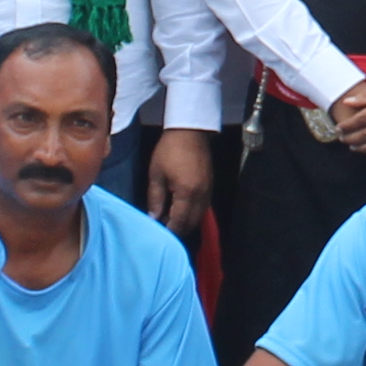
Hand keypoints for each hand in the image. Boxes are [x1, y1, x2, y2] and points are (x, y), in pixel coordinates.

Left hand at [142, 124, 213, 241]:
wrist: (190, 131)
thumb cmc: (169, 150)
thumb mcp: (156, 174)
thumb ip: (155, 198)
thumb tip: (154, 218)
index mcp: (187, 193)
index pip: (180, 222)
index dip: (170, 231)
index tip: (159, 234)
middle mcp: (201, 196)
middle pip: (192, 223)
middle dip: (179, 229)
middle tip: (164, 228)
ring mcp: (208, 191)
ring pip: (199, 216)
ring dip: (187, 222)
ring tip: (171, 219)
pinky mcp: (210, 185)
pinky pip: (203, 207)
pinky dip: (193, 213)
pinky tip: (182, 209)